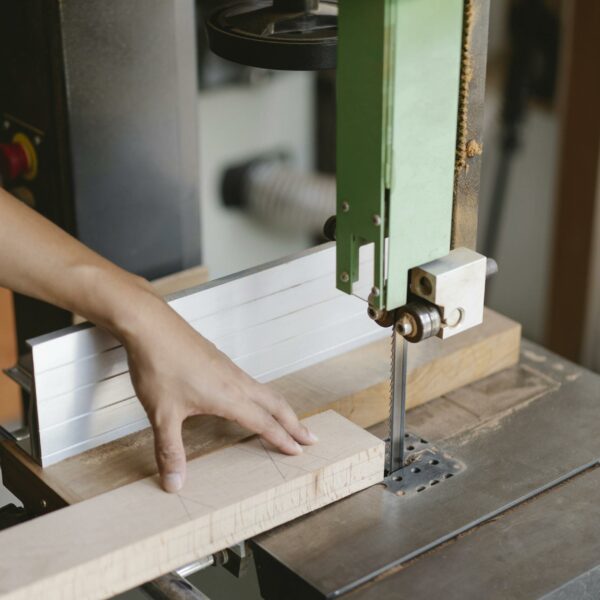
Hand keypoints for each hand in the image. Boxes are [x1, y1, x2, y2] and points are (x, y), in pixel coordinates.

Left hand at [121, 293, 317, 492]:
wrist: (152, 326)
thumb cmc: (159, 366)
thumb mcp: (162, 415)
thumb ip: (170, 450)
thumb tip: (174, 484)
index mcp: (229, 397)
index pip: (264, 422)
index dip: (282, 439)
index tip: (299, 451)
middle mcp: (236, 381)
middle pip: (276, 403)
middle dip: (295, 422)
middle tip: (310, 437)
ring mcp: (229, 368)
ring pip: (265, 390)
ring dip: (281, 407)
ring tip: (288, 420)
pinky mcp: (219, 360)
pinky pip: (251, 381)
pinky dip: (263, 395)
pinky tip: (252, 399)